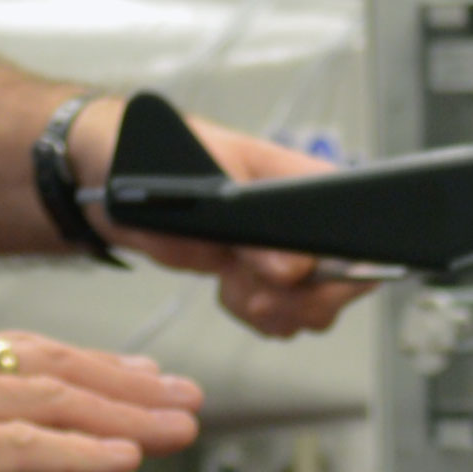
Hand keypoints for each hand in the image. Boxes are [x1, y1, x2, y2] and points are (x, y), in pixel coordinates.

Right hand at [0, 331, 199, 471]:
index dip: (86, 363)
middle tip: (184, 396)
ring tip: (180, 426)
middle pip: (51, 367)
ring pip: (50, 399)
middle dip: (126, 383)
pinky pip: (17, 448)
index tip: (132, 373)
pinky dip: (78, 451)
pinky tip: (123, 459)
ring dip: (125, 415)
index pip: (17, 353)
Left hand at [83, 99, 376, 338]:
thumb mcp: (201, 186)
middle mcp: (305, 218)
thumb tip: (295, 270)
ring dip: (273, 310)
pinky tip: (226, 286)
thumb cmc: (156, 155)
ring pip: (314, 306)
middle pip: (344, 281)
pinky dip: (252, 313)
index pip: (356, 232)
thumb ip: (250, 229)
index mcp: (304, 180)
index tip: (297, 281)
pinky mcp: (262, 275)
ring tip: (234, 282)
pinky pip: (281, 316)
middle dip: (301, 301)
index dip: (342, 269)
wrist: (116, 179)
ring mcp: (286, 250)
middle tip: (256, 293)